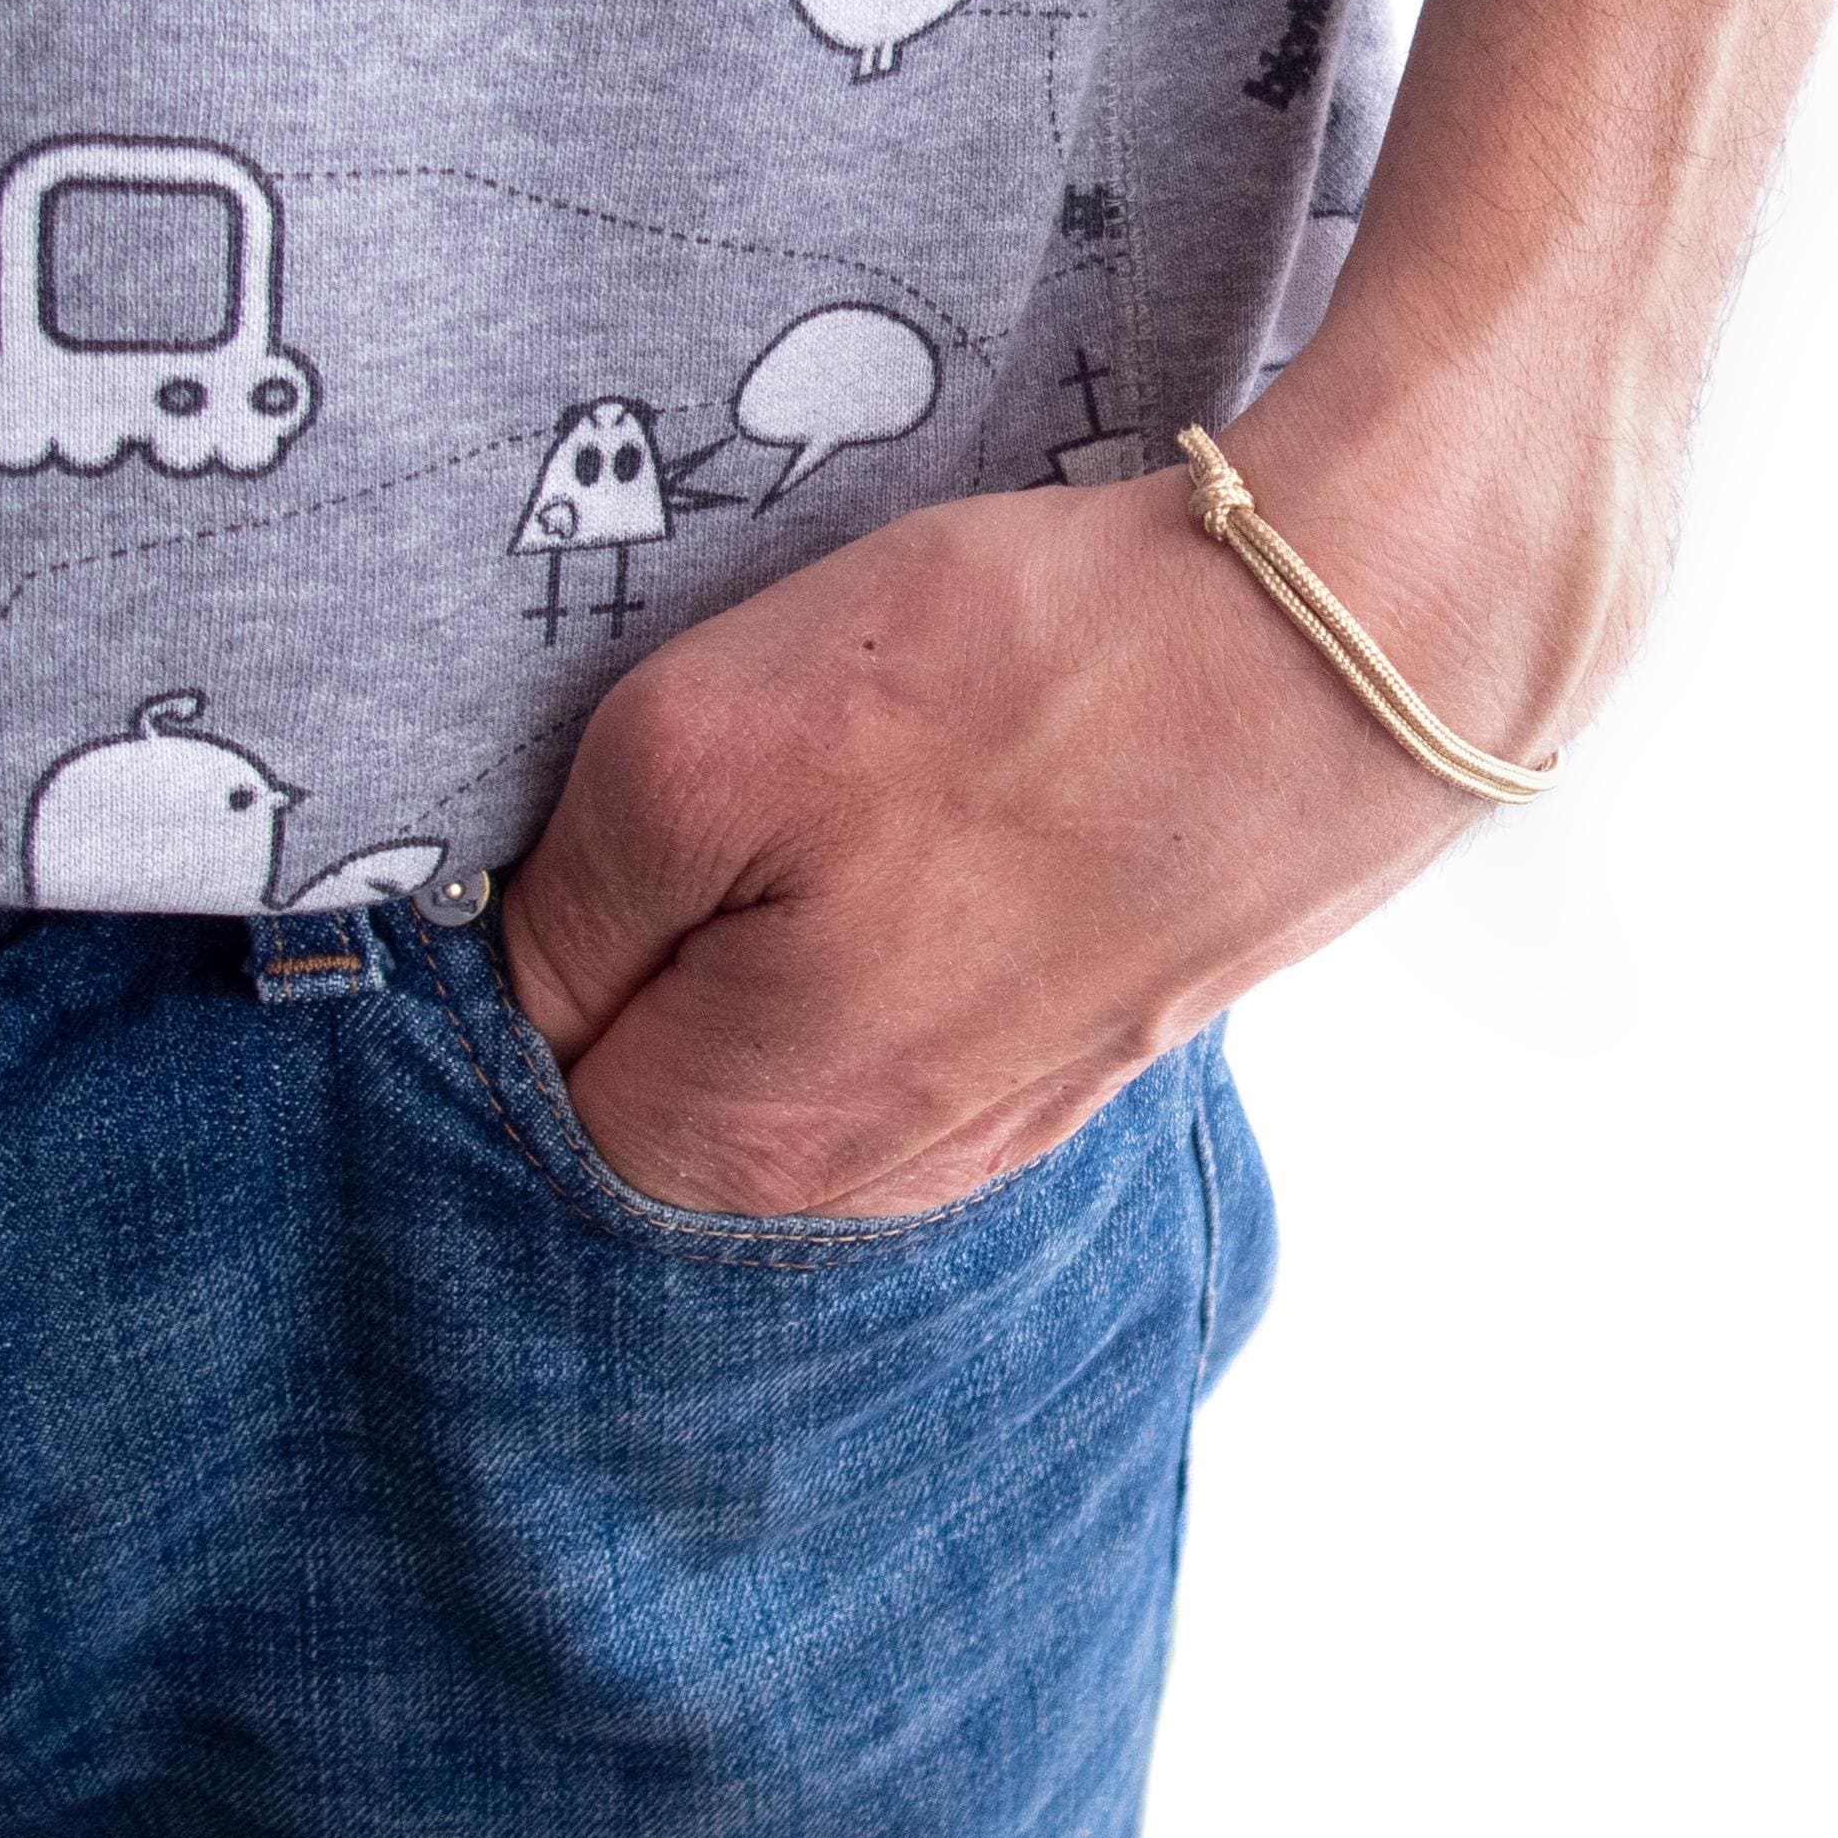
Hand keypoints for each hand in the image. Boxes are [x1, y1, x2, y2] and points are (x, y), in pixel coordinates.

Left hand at [498, 345, 1633, 1217]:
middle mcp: (866, 1180)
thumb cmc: (1018, 683)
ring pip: (783, 1045)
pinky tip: (925, 821)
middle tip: (702, 785)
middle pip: (657, 1083)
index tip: (559, 826)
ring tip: (829, 785)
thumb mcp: (694, 749)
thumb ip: (563, 905)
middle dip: (638, 948)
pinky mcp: (1073, 1046)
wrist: (1332, 658)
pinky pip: (906, 1013)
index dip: (514, 942)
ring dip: (764, 930)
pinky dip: (880, 925)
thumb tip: (504, 983)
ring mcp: (986, 1124)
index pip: (525, 1091)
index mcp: (742, 1139)